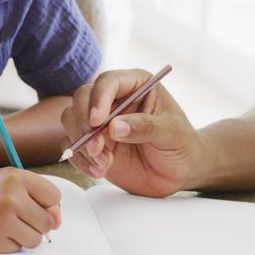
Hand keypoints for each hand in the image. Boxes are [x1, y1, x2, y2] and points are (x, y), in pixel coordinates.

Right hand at [0, 168, 61, 252]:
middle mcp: (10, 198)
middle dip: (38, 223)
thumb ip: (40, 197)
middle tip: (19, 216)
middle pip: (47, 222)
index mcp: (18, 178)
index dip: (47, 204)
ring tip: (8, 224)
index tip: (33, 203)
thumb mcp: (14, 182)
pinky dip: (10, 243)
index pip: (54, 198)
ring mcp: (0, 220)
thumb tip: (58, 222)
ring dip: (26, 235)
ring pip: (36, 239)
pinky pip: (17, 248)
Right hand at [59, 69, 205, 196]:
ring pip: (72, 120)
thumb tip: (114, 127)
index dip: (99, 98)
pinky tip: (99, 172)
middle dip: (84, 123)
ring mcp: (102, 122)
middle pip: (82, 98)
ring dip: (82, 144)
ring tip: (105, 164)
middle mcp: (115, 99)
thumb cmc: (182, 145)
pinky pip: (73, 146)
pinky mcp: (94, 144)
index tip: (98, 121)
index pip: (109, 81)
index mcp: (137, 85)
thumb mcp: (172, 133)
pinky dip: (80, 160)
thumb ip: (146, 127)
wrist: (181, 172)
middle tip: (98, 149)